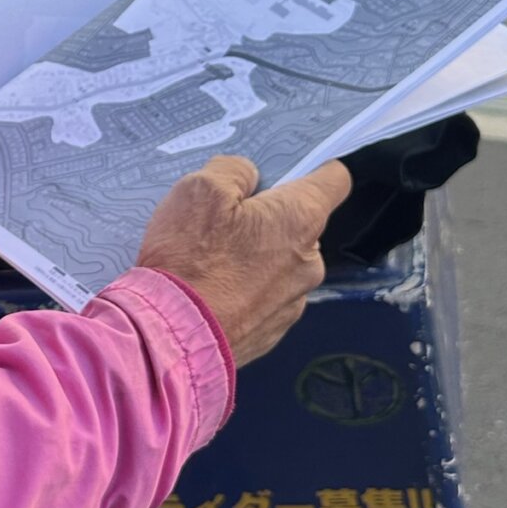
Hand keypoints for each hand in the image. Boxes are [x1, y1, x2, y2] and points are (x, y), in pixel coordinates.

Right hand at [136, 154, 351, 366]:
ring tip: (211, 266)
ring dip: (257, 260)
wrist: (171, 338)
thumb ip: (233, 170)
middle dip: (270, 221)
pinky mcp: (273, 333)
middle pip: (300, 227)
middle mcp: (310, 262)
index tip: (290, 171)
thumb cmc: (188, 258)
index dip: (315, 169)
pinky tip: (212, 295)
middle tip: (225, 224)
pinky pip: (265, 300)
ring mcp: (294, 302)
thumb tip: (249, 177)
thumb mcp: (199, 190)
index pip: (335, 180)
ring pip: (282, 266)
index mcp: (300, 219)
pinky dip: (245, 293)